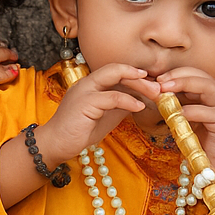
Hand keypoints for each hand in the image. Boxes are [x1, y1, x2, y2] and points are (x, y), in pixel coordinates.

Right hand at [38, 63, 159, 162]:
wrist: (55, 144)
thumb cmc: (79, 132)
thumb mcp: (105, 115)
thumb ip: (119, 105)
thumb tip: (140, 100)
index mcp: (91, 84)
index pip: (116, 72)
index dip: (135, 75)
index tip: (152, 83)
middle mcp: (87, 82)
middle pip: (117, 69)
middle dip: (140, 76)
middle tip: (158, 87)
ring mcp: (85, 90)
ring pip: (115, 76)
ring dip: (138, 85)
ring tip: (154, 94)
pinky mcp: (85, 102)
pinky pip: (112, 97)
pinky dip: (129, 100)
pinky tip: (140, 107)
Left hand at [153, 68, 214, 177]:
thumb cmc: (201, 145)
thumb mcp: (186, 121)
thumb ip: (177, 106)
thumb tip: (157, 94)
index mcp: (211, 95)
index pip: (195, 74)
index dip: (176, 73)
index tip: (158, 79)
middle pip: (201, 76)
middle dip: (178, 76)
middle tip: (160, 81)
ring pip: (207, 87)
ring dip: (184, 85)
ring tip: (165, 90)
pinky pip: (207, 112)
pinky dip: (190, 111)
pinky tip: (177, 114)